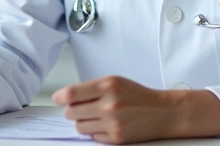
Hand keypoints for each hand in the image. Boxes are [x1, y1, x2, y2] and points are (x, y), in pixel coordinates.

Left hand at [52, 76, 219, 143]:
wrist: (162, 112)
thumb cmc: (137, 95)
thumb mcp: (114, 82)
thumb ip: (91, 88)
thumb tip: (66, 98)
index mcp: (108, 86)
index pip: (72, 93)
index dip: (59, 97)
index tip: (57, 98)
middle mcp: (109, 105)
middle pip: (71, 112)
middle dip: (72, 111)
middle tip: (80, 108)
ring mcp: (113, 123)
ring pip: (80, 127)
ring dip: (83, 122)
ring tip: (95, 116)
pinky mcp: (117, 138)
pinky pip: (93, 137)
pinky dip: (96, 132)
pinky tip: (107, 125)